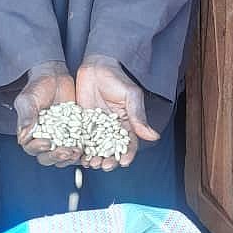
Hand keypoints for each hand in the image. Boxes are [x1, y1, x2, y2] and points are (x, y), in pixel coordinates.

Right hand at [14, 61, 79, 166]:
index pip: (32, 148)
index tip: (47, 142)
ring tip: (76, 151)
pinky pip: (77, 146)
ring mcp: (60, 137)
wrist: (54, 76)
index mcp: (30, 133)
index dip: (39, 149)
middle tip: (65, 151)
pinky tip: (85, 147)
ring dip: (69, 157)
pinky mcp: (75, 133)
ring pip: (63, 155)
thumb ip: (26, 116)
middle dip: (56, 156)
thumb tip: (24, 135)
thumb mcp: (28, 99)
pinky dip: (81, 150)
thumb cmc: (37, 87)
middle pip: (48, 157)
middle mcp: (45, 138)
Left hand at [75, 54, 159, 170]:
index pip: (129, 144)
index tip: (124, 162)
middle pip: (112, 151)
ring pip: (97, 149)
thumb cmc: (117, 79)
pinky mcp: (83, 124)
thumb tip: (153, 136)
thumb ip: (138, 117)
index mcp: (127, 124)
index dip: (127, 155)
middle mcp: (112, 129)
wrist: (96, 67)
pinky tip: (78, 157)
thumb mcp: (131, 96)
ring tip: (91, 163)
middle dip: (109, 161)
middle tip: (104, 165)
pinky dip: (81, 151)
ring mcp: (97, 128)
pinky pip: (82, 141)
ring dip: (95, 159)